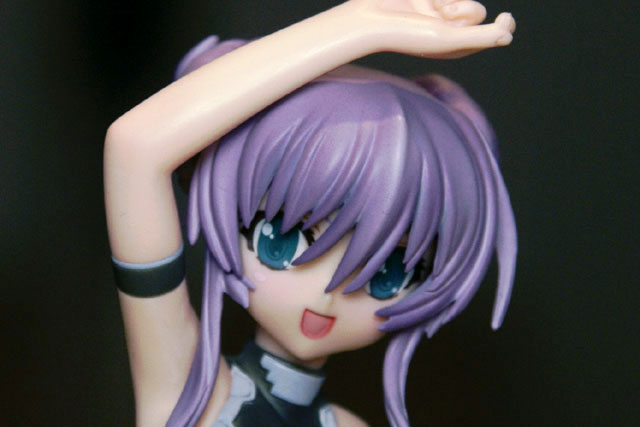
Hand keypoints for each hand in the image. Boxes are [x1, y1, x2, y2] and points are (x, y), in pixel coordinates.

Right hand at [346, 0, 515, 57]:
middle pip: (477, 12)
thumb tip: (508, 36)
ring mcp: (438, 13)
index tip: (506, 18)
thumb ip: (479, 37)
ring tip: (429, 7)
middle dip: (463, 11)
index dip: (503, 26)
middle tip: (442, 16)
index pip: (491, 35)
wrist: (370, 19)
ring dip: (449, 0)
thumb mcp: (447, 39)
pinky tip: (422, 0)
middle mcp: (449, 31)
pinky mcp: (429, 0)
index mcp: (456, 48)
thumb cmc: (406, 35)